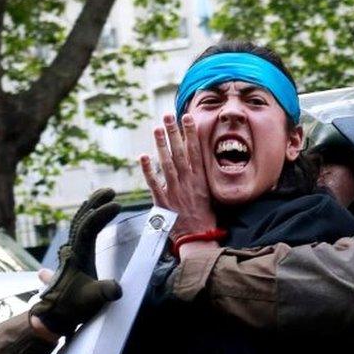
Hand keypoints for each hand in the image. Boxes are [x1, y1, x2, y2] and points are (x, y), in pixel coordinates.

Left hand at [30, 188, 122, 335]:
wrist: (52, 316)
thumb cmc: (72, 308)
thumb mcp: (91, 300)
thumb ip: (103, 293)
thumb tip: (117, 289)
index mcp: (77, 255)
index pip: (88, 227)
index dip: (101, 214)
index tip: (117, 205)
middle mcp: (71, 250)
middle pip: (81, 219)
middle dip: (96, 203)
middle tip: (111, 190)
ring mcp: (70, 253)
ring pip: (78, 224)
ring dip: (90, 208)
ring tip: (103, 195)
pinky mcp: (73, 258)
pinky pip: (78, 232)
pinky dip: (85, 220)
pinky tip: (88, 215)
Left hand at [141, 113, 216, 239]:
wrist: (199, 237)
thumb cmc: (205, 216)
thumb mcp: (211, 193)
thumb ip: (204, 176)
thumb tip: (202, 158)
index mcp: (200, 179)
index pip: (195, 151)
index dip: (191, 133)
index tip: (187, 117)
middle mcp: (188, 181)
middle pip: (180, 152)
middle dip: (174, 132)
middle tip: (168, 115)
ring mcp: (175, 191)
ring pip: (167, 163)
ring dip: (161, 145)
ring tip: (156, 128)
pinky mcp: (163, 202)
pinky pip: (154, 183)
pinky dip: (148, 170)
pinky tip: (143, 156)